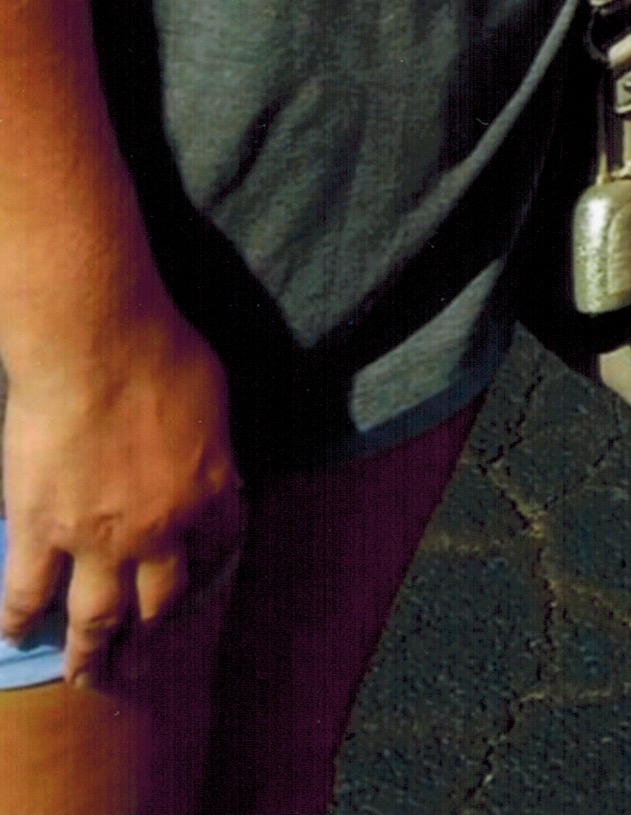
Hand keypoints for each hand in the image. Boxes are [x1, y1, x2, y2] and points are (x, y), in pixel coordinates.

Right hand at [0, 309, 242, 684]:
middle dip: (153, 638)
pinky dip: (20, 621)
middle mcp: (159, 530)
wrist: (93, 343)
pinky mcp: (41, 533)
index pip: (220, 547)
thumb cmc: (157, 349)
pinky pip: (28, 594)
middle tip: (142, 665)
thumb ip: (208, 446)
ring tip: (86, 678)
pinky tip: (17, 638)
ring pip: (96, 619)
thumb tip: (207, 462)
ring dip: (91, 655)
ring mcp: (97, 540)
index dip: (210, 570)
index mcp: (208, 491)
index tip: (198, 584)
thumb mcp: (211, 397)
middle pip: (161, 602)